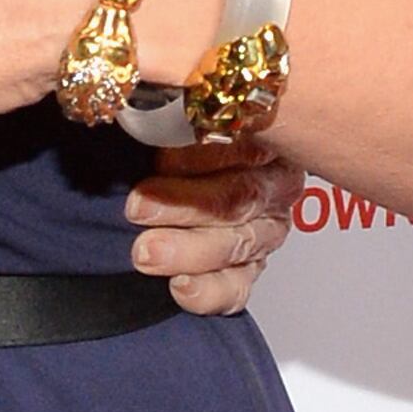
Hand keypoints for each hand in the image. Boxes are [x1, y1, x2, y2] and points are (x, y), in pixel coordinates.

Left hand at [122, 139, 299, 314]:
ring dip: (188, 250)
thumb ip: (174, 122)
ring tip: (146, 252)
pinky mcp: (248, 271)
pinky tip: (180, 288)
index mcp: (265, 140)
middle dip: (186, 204)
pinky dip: (208, 292)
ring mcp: (264, 232)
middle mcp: (273, 188)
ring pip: (236, 244)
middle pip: (239, 197)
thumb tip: (152, 119)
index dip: (200, 154)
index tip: (160, 160)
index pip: (243, 144)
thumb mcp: (178, 126)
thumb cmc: (174, 150)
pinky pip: (236, 288)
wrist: (164, 191)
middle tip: (140, 209)